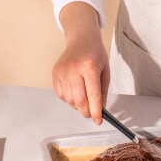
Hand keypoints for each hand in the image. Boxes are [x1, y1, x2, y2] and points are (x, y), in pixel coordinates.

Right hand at [52, 2, 109, 124]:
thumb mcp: (105, 72)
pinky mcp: (55, 73)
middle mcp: (74, 69)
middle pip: (79, 101)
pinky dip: (69, 99)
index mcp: (89, 67)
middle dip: (86, 112)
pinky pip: (61, 95)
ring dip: (78, 106)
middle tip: (92, 114)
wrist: (81, 39)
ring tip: (84, 99)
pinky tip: (75, 92)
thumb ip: (102, 92)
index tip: (98, 120)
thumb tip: (100, 111)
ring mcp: (62, 71)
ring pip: (69, 100)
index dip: (96, 111)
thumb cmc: (95, 54)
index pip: (93, 95)